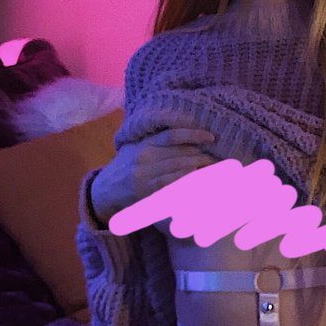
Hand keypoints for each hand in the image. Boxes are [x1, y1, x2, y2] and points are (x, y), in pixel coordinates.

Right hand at [90, 125, 218, 223]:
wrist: (104, 190)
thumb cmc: (125, 167)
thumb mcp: (136, 148)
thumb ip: (157, 141)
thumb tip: (187, 136)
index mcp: (145, 144)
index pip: (172, 135)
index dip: (193, 134)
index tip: (211, 137)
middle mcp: (145, 156)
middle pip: (180, 153)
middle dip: (203, 156)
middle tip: (221, 160)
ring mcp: (145, 174)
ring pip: (178, 168)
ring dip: (200, 170)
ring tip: (218, 171)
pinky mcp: (145, 191)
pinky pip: (170, 185)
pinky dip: (186, 183)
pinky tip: (199, 182)